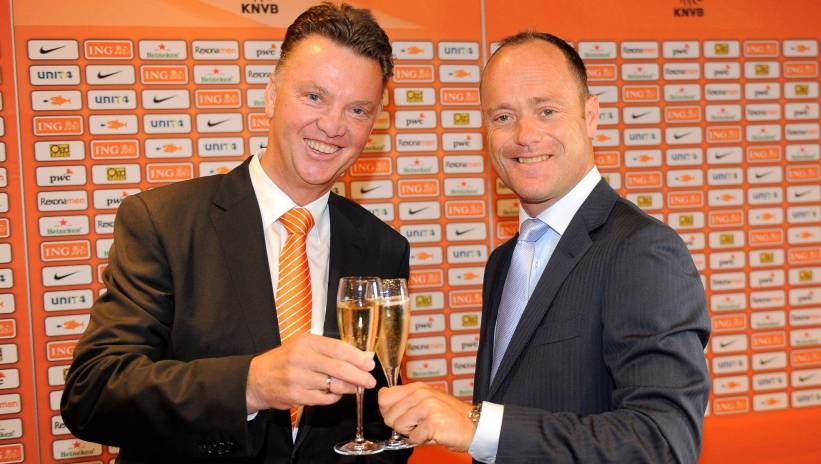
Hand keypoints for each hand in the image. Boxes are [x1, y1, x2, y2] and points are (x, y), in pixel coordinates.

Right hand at [245, 333, 375, 412]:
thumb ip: (330, 349)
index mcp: (305, 342)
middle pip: (339, 368)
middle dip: (359, 376)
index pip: (338, 348)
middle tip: (370, 381)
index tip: (369, 364)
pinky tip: (336, 393)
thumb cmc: (285, 360)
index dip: (357, 357)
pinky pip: (325, 399)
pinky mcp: (296, 396)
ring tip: (356, 387)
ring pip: (334, 385)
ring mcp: (298, 379)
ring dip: (350, 388)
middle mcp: (301, 358)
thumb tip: (361, 356)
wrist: (256, 379)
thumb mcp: (304, 346)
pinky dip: (334, 397)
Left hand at [378, 382, 475, 451]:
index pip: (384, 397)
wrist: (475, 425)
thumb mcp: (427, 400)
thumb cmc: (450, 416)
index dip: (388, 411)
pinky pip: (413, 438)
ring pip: (398, 427)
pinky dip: (422, 440)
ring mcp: (427, 407)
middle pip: (388, 415)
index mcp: (417, 387)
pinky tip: (434, 433)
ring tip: (426, 427)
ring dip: (411, 433)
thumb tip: (383, 402)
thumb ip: (407, 400)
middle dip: (400, 425)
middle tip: (418, 424)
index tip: (400, 415)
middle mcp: (421, 394)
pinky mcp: (432, 422)